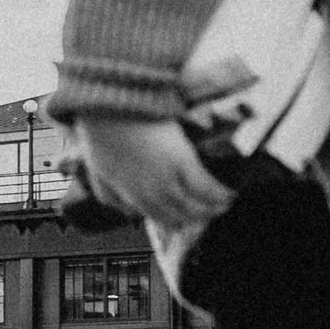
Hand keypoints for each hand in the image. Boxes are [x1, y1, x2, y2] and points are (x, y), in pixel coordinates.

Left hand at [69, 115, 234, 231]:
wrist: (108, 106)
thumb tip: (129, 213)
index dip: (176, 223)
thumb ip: (111, 196)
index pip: (159, 219)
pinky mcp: (181, 162)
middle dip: (197, 218)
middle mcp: (150, 194)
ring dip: (213, 208)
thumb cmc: (103, 132)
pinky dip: (220, 193)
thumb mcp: (99, 171)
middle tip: (211, 214)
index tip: (188, 221)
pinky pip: (205, 187)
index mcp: (130, 196)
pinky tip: (230, 194)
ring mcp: (166, 180)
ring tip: (225, 205)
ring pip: (195, 206)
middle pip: (180, 216)